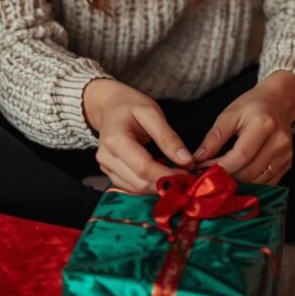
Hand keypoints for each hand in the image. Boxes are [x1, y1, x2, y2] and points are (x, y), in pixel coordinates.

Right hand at [83, 78, 194, 193]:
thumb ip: (168, 137)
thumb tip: (186, 160)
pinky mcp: (110, 173)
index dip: (167, 175)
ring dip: (158, 186)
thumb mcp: (151, 112)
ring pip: (136, 189)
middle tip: (186, 176)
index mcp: (116, 140)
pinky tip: (160, 173)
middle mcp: (106, 157)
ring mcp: (106, 167)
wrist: (109, 106)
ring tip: (176, 174)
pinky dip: (149, 184)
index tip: (188, 174)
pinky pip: (132, 188)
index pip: (143, 167)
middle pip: (140, 183)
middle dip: (165, 183)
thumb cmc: (130, 105)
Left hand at [191, 73, 294, 184]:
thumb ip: (214, 137)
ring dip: (236, 183)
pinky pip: (266, 183)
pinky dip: (250, 183)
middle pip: (248, 172)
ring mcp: (286, 155)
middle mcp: (279, 142)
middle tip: (208, 174)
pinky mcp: (287, 164)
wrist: (278, 102)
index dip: (220, 166)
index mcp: (264, 125)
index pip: (240, 156)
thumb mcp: (229, 114)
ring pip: (257, 181)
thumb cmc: (252, 105)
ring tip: (220, 175)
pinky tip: (237, 176)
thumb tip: (199, 157)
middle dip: (225, 176)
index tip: (202, 168)